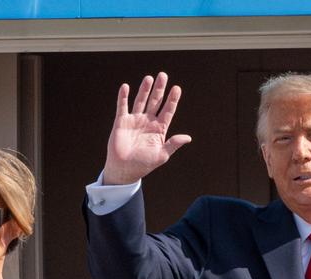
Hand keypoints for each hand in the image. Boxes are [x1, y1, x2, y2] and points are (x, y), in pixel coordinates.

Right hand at [103, 71, 191, 185]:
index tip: (176, 89)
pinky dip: (123, 97)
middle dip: (159, 89)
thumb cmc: (143, 165)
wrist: (124, 170)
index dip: (172, 100)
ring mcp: (135, 120)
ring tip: (149, 78)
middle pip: (155, 102)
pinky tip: (125, 87)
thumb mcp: (161, 155)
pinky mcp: (122, 122)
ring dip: (144, 90)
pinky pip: (122, 107)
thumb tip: (188, 138)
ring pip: (140, 101)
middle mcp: (148, 122)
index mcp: (159, 129)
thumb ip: (173, 144)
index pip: (167, 111)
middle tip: (163, 75)